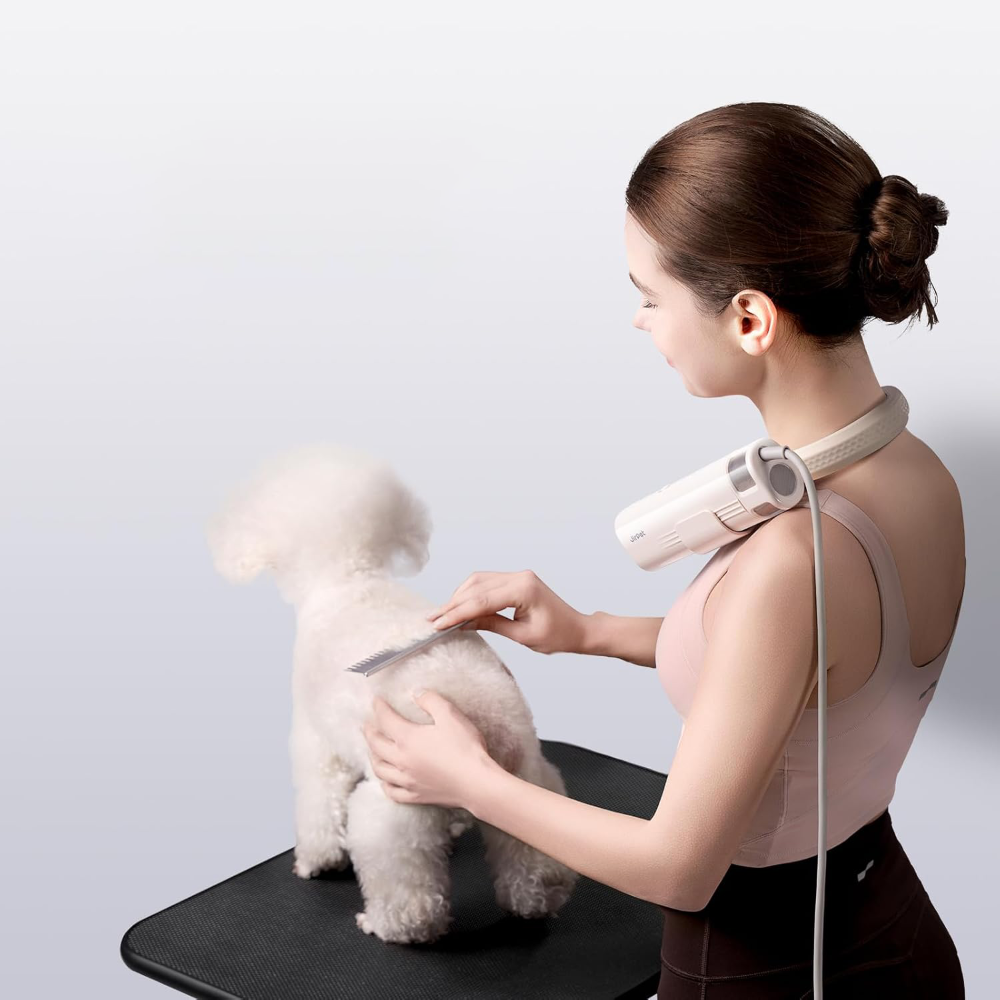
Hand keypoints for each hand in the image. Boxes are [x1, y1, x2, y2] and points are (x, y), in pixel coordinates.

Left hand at [362, 691, 493, 809]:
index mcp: (408, 739)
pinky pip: (392, 792)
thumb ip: (431, 701)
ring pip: (380, 770)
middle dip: (369, 732)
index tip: (376, 701)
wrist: (477, 783)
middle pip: (376, 745)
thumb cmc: (465, 748)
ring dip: (373, 757)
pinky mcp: (416, 796)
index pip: (386, 720)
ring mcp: (408, 780)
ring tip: (373, 750)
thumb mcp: (450, 715)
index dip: (379, 709)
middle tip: (367, 725)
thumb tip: (417, 694)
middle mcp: (402, 760)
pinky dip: (385, 784)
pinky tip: (386, 781)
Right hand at [425, 569, 588, 654]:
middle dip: (453, 604)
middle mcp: (520, 576)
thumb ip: (492, 625)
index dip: (457, 613)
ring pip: (478, 581)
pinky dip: (470, 594)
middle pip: (476, 587)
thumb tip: (463, 623)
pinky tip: (460, 606)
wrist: (577, 629)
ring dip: (459, 597)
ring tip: (442, 614)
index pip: (481, 600)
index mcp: (524, 589)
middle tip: (433, 619)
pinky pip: (486, 582)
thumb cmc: (557, 636)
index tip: (438, 624)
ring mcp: (518, 575)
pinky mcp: (515, 580)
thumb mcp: (522, 636)